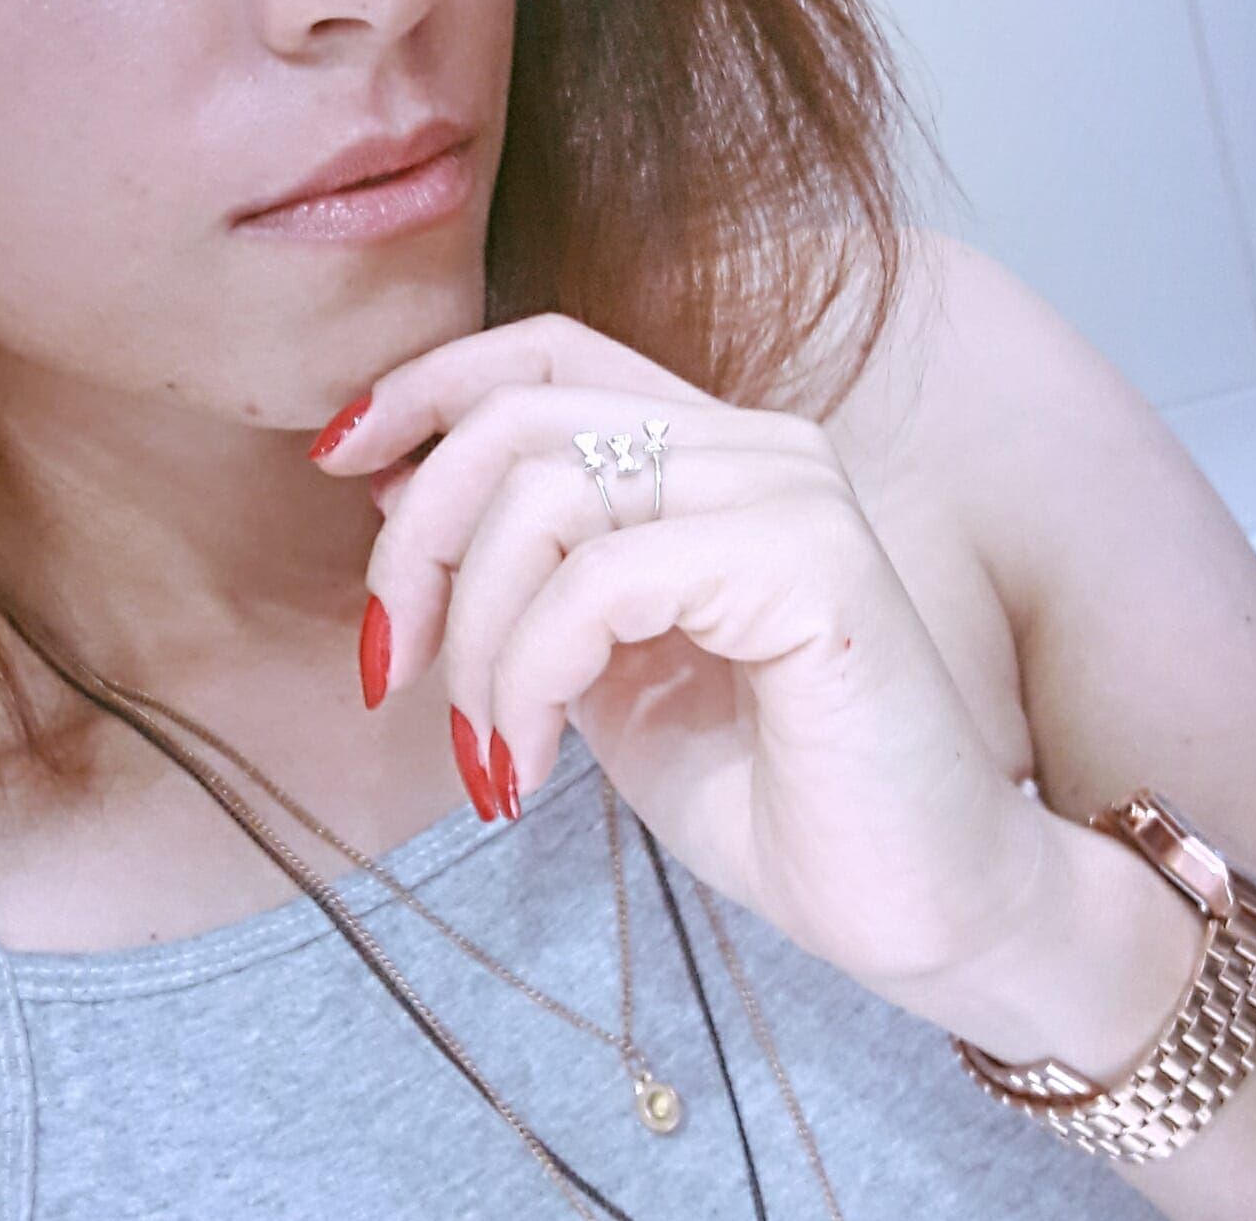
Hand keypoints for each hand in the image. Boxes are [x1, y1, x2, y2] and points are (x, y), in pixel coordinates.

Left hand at [308, 312, 1060, 1009]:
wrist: (915, 906)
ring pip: (547, 498)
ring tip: (487, 747)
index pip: (546, 349)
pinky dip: (532, 675)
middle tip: (391, 659)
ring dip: (477, 638)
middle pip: (520, 418)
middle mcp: (754, 445)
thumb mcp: (599, 661)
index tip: (340, 459)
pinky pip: (602, 581)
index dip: (428, 383)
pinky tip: (531, 764)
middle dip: (418, 540)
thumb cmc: (762, 786)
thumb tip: (400, 483)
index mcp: (708, 450)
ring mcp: (790, 493)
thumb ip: (525, 568)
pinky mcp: (812, 565)